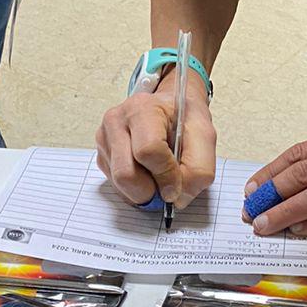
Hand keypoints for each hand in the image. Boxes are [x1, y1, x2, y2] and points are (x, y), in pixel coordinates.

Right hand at [96, 73, 215, 208]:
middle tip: (166, 188)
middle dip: (150, 191)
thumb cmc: (184, 119)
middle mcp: (116, 121)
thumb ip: (199, 170)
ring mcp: (104, 138)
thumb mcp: (205, 137)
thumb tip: (176, 199)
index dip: (166, 175)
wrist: (170, 107)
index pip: (148, 151)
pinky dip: (134, 188)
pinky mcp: (102, 153)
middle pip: (126, 174)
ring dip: (143, 191)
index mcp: (143, 109)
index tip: (177, 184)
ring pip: (119, 183)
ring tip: (158, 177)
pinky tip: (147, 173)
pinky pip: (115, 185)